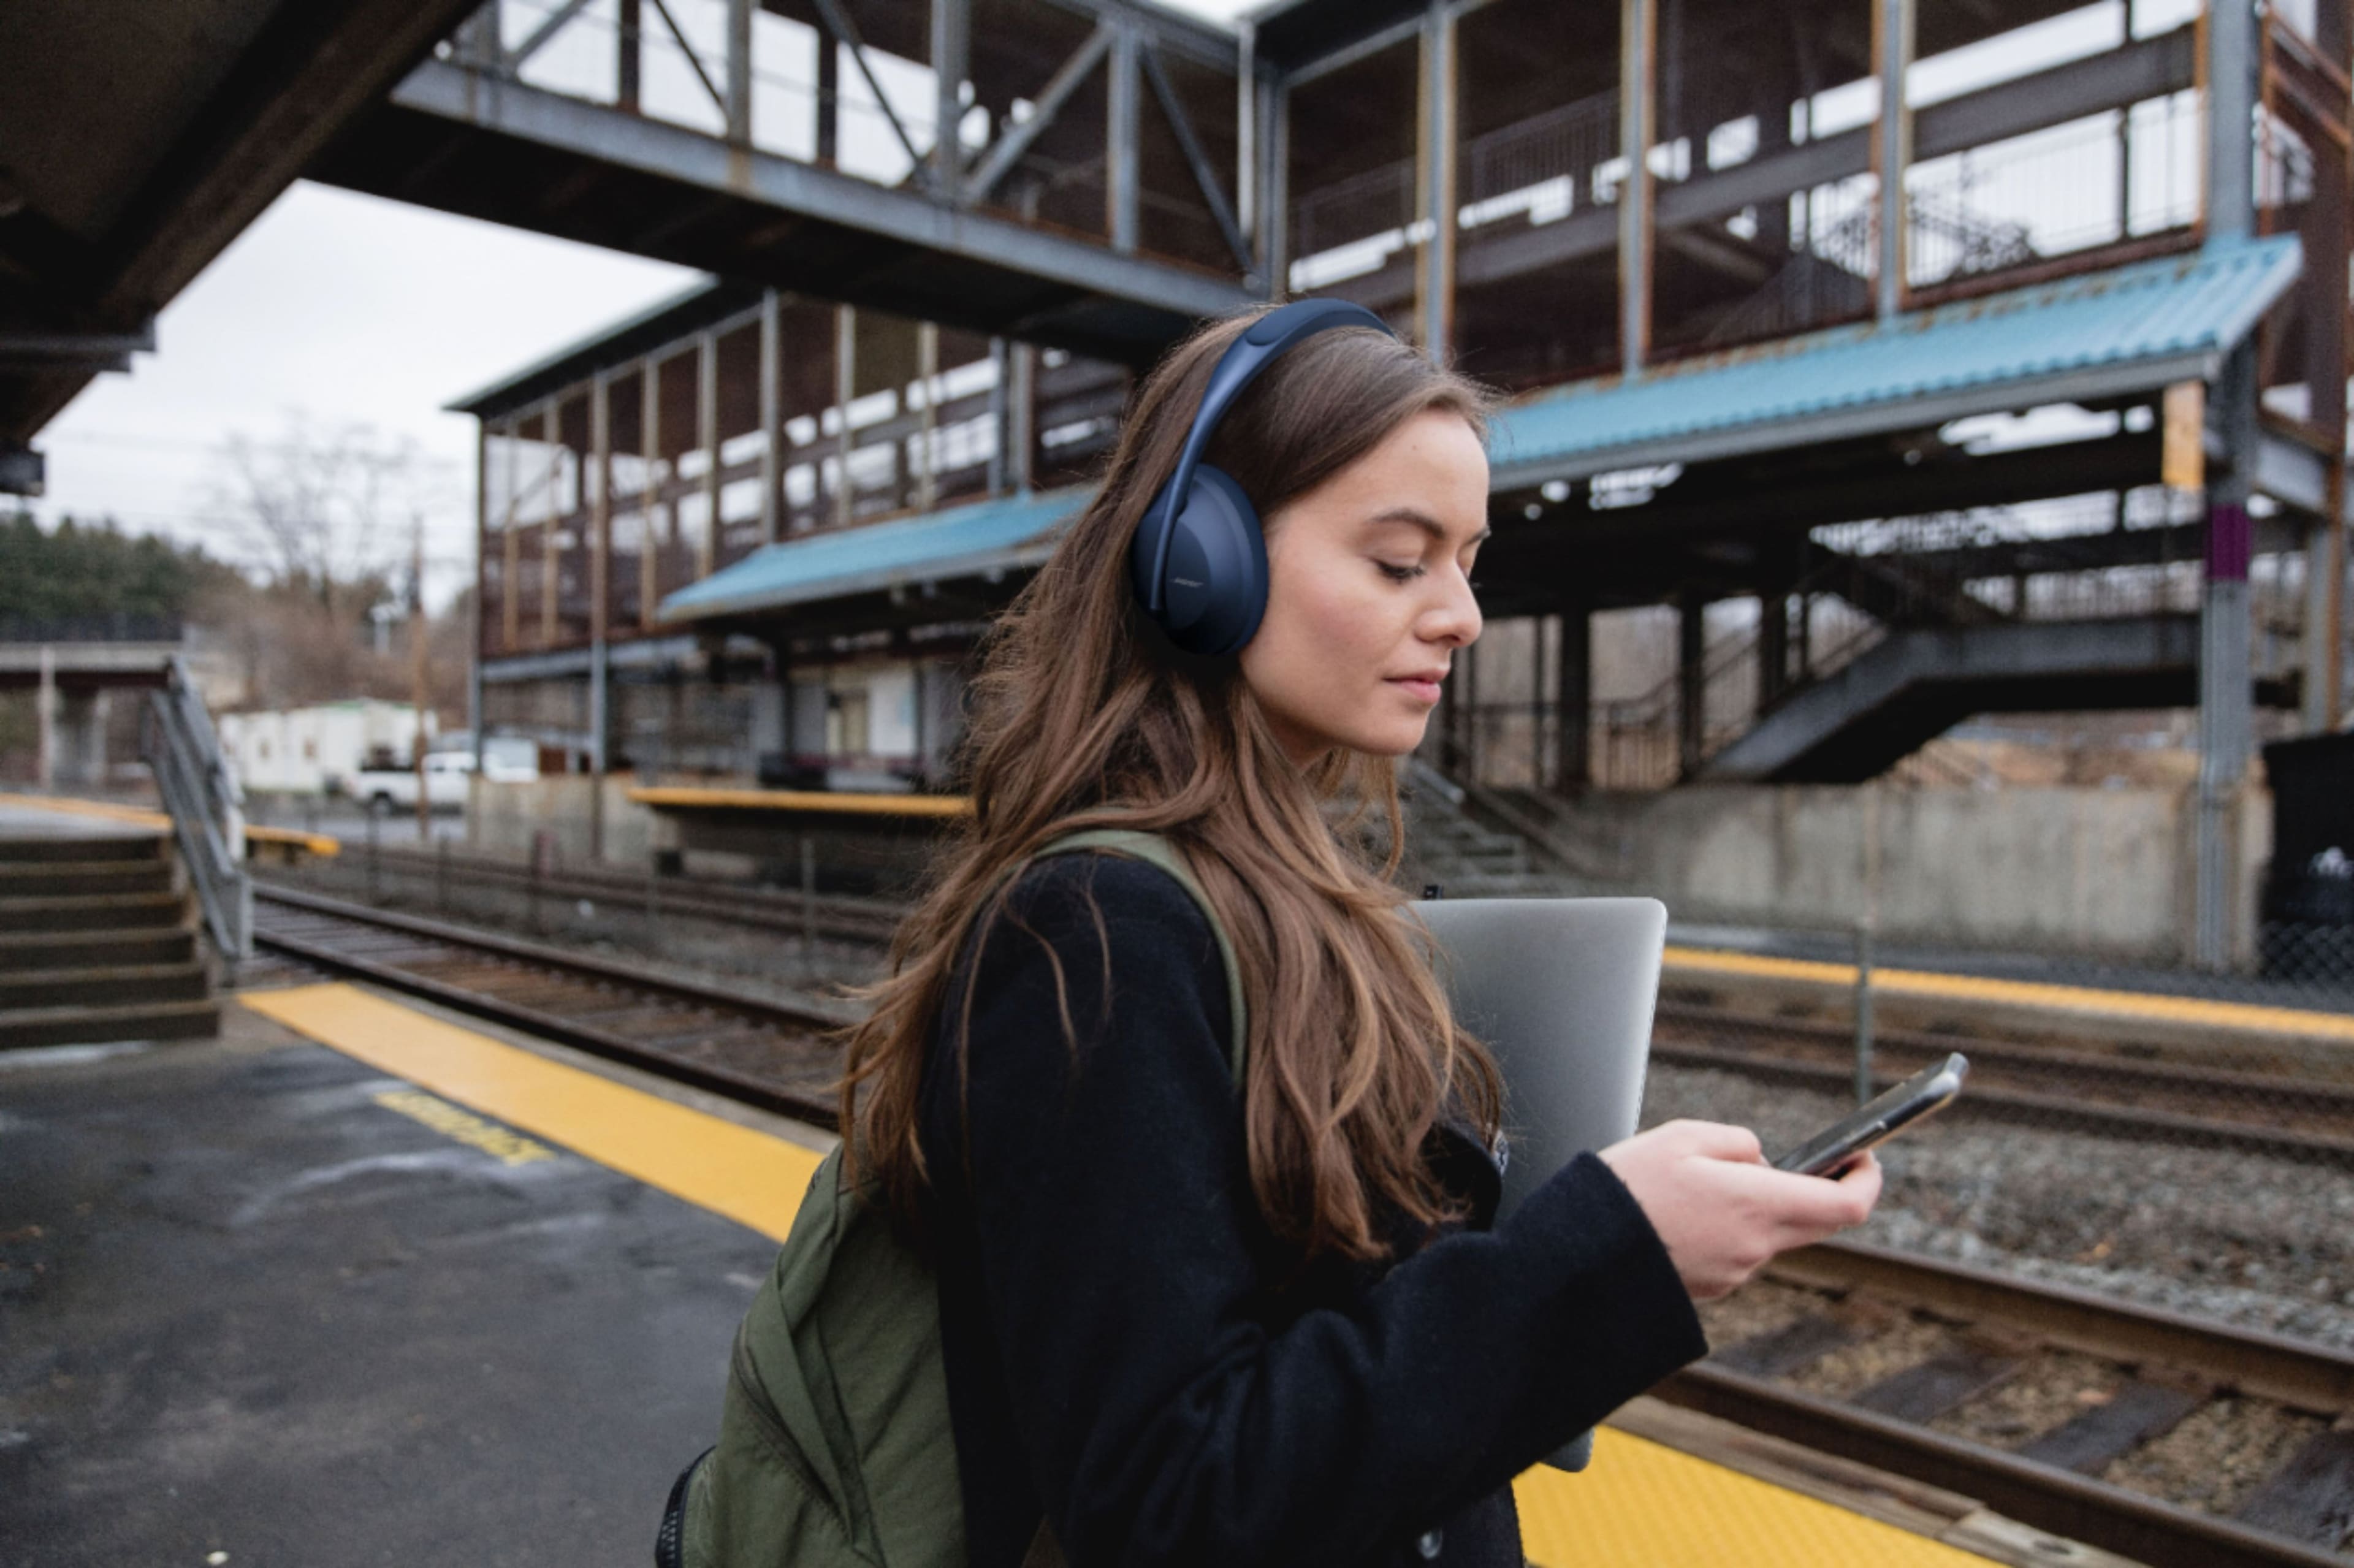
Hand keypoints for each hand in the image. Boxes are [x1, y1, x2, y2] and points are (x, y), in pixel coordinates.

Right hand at [1597, 1120, 1880, 1299]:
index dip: (1866, 1180)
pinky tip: (1686, 1211)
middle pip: (1817, 1222)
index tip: (1864, 1157)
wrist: (1579, 1255)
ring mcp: (1735, 1272)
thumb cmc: (1626, 1190)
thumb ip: (1736, 1142)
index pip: (1847, 1205)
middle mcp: (1756, 1247)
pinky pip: (1739, 1251)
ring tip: (1704, 1181)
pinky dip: (1729, 1227)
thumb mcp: (1682, 1137)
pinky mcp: (1712, 1288)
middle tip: (1804, 1161)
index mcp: (1757, 1205)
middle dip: (1819, 1189)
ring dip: (1759, 1206)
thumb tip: (1762, 1161)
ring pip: (1771, 1233)